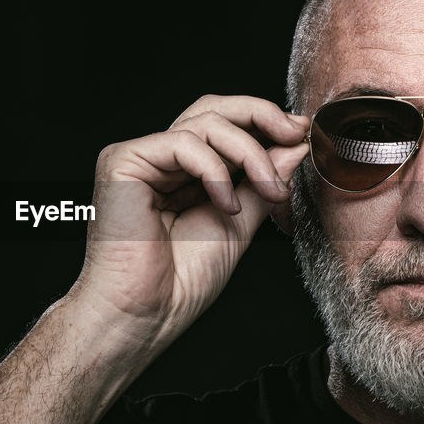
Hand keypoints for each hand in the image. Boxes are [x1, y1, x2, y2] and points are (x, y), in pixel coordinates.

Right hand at [71, 95, 308, 340]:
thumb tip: (293, 147)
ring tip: (271, 190)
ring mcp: (141, 158)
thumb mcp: (240, 223)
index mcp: (184, 172)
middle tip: (295, 132)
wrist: (147, 314)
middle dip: (261, 115)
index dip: (264, 122)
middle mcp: (161, 160)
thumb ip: (262, 183)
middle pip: (213, 109)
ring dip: (250, 153)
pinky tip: (228, 204)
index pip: (225, 126)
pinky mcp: (122, 162)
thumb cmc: (182, 282)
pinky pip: (183, 144)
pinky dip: (216, 171)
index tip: (301, 133)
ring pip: (205, 123)